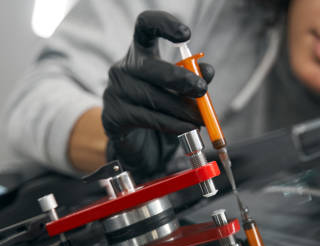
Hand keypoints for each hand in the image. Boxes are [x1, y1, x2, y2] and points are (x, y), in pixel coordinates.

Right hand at [102, 10, 214, 177]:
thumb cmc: (164, 112)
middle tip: (201, 90)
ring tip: (200, 119)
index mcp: (140, 53)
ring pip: (152, 97)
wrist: (142, 145)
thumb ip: (194, 79)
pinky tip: (186, 128)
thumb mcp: (181, 93)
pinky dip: (171, 124)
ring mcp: (114, 92)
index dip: (163, 24)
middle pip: (150, 66)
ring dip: (181, 109)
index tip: (186, 35)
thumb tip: (207, 71)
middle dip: (179, 78)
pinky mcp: (112, 116)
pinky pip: (147, 118)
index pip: (145, 26)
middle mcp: (123, 68)